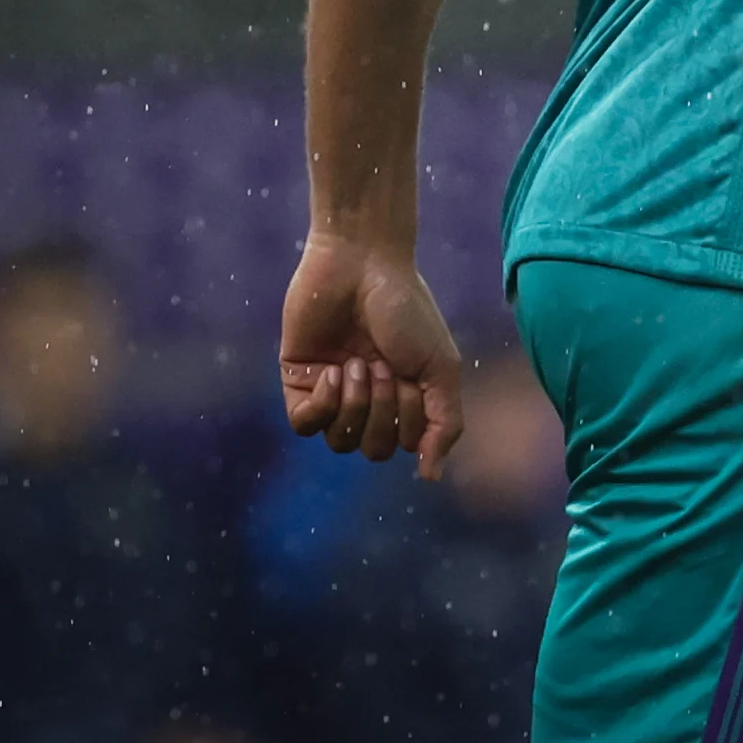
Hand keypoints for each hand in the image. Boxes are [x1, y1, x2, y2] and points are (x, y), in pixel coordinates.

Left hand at [279, 230, 466, 480]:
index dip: (408, 419)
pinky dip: (321, 404)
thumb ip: (444, 424)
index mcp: (403, 397)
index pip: (404, 444)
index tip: (409, 376)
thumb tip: (431, 477)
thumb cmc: (407, 311)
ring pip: (338, 442)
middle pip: (372, 449)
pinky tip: (331, 371)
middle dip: (380, 411)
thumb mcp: (440, 368)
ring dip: (353, 404)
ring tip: (355, 364)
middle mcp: (368, 400)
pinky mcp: (297, 382)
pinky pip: (304, 426)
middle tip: (380, 367)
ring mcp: (331, 393)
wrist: (362, 265)